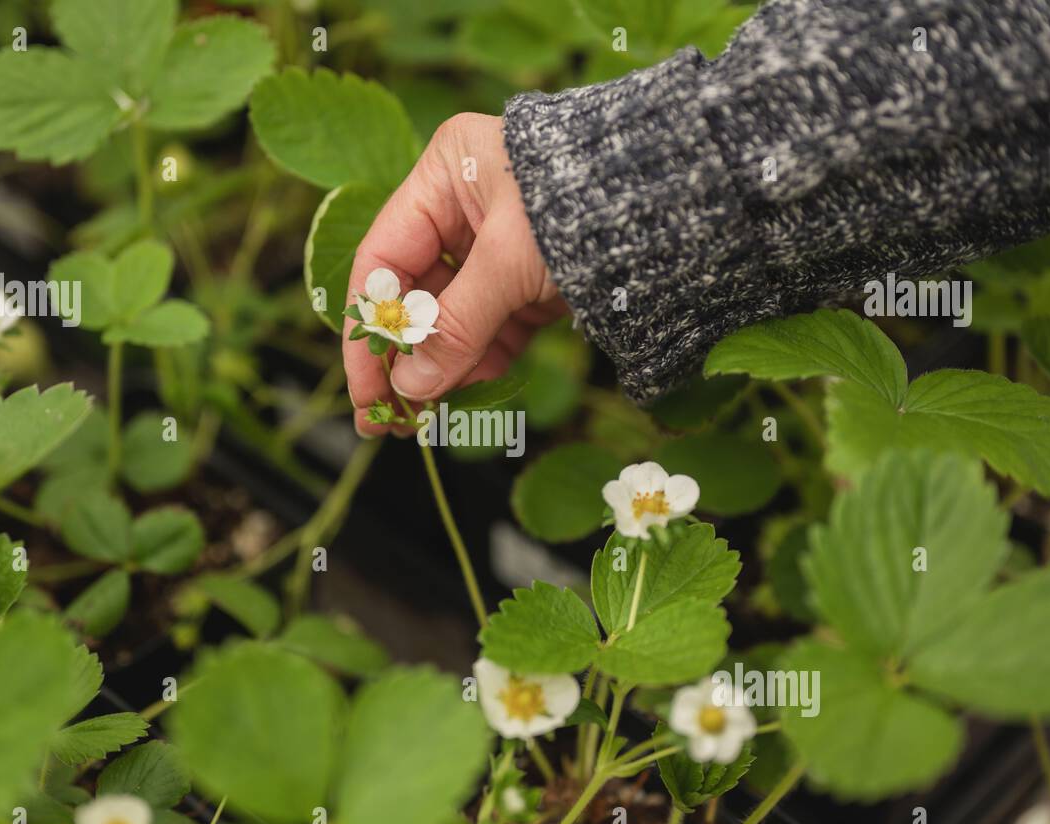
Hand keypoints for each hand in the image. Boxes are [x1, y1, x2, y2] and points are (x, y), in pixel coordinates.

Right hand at [343, 112, 566, 435]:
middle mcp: (466, 208)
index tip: (363, 388)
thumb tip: (410, 387)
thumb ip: (456, 326)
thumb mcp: (512, 262)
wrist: (686, 203)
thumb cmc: (591, 203)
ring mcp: (500, 248)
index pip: (383, 259)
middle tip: (383, 420)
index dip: (367, 328)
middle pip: (414, 295)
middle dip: (401, 360)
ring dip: (437, 372)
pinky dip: (478, 366)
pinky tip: (461, 401)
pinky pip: (493, 330)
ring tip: (419, 423)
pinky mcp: (533, 283)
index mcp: (446, 175)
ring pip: (452, 319)